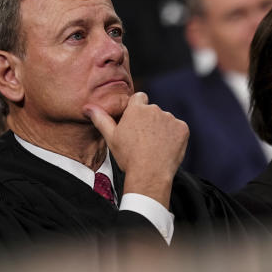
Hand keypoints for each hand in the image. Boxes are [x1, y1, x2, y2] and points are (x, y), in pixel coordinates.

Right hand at [85, 92, 188, 206]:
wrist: (150, 173)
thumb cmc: (128, 157)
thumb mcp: (111, 137)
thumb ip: (100, 119)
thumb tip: (88, 107)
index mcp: (137, 109)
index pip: (139, 98)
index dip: (138, 109)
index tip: (136, 122)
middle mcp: (155, 109)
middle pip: (153, 110)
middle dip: (149, 121)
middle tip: (144, 140)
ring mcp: (170, 119)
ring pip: (166, 120)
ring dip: (162, 128)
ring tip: (155, 146)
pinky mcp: (183, 128)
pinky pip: (178, 129)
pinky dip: (174, 136)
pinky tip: (166, 148)